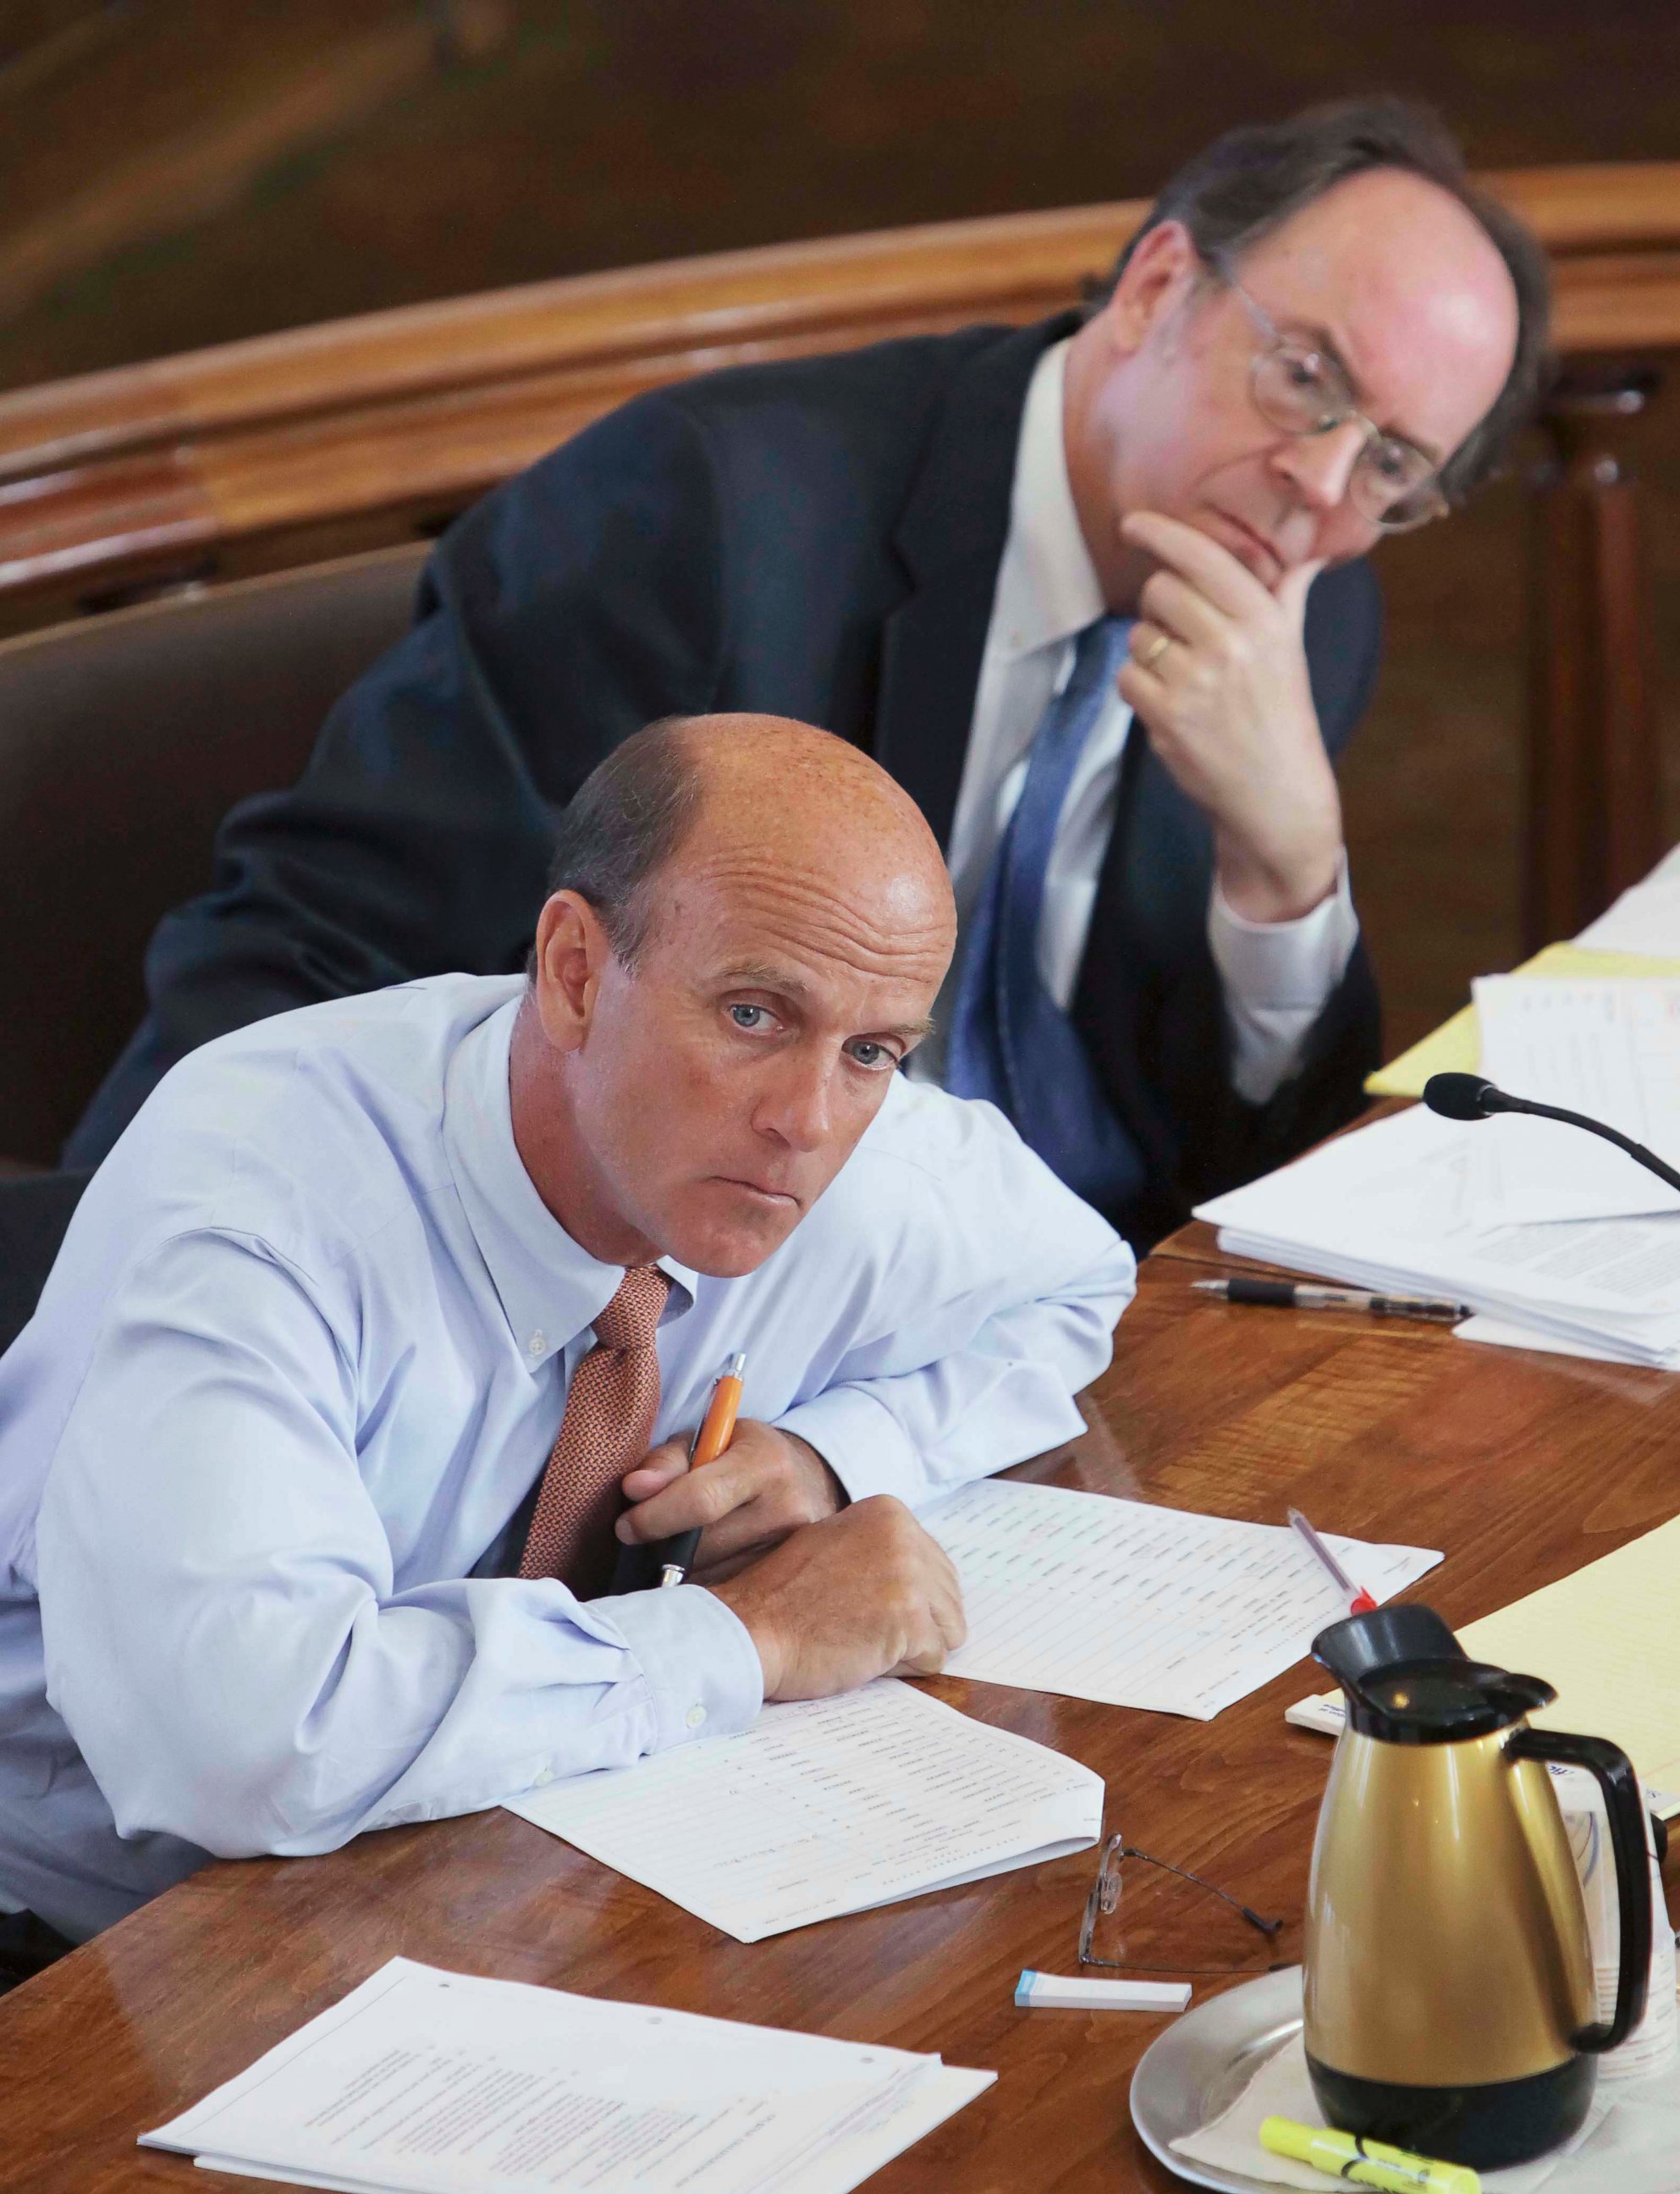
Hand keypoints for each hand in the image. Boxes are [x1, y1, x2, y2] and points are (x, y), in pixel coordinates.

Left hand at [615, 1417, 844, 1578]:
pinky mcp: (788, 1583)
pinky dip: (702, 1584)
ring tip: (679, 1547)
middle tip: (648, 1537)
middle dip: (662, 1545)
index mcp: (766, 1462)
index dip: (654, 1517)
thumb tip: (634, 1489)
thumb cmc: (738, 1456)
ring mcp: (792, 1552)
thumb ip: (666, 1461)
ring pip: (710, 1577)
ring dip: (679, 1569)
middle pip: (701, 1547)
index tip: (625, 1526)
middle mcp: (787, 1509)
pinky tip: (700, 1566)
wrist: (803, 1483)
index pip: (701, 1500)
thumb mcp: (705, 1440)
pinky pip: (726, 1597)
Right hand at [705, 1496, 965, 1698]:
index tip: (862, 1606)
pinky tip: (864, 1657)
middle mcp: (906, 1536)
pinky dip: (904, 1670)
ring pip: (949, 1629)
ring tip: (863, 1641)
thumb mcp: (835, 1546)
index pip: (936, 1567)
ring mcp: (910, 1577)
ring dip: (912, 1647)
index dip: (904, 1600)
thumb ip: (880, 1550)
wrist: (748, 1628)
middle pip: (949, 1598)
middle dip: (915, 1624)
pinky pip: (934, 1659)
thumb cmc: (783, 1598)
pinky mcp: (909, 1620)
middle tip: (862, 1629)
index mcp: (890, 1512)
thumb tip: (926, 1576)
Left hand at [1115, 511, 1342, 923]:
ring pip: (1139, 634)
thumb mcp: (1292, 650)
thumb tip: (1309, 553)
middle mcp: (1231, 643)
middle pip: (1160, 590)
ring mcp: (1196, 681)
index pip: (1202, 557)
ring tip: (1183, 676)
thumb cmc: (1282, 717)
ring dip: (1150, 650)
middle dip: (1160, 605)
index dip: (1160, 533)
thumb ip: (1287, 597)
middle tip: (1181, 632)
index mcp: (1264, 619)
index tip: (1133, 524)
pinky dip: (1140, 687)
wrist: (1277, 794)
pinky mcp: (1168, 716)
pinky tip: (1170, 703)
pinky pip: (1128, 676)